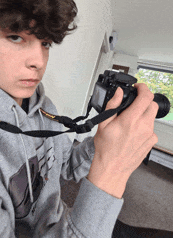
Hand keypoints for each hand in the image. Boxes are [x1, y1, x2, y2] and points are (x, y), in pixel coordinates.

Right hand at [87, 83, 158, 197]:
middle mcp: (143, 126)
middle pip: (152, 104)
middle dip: (144, 100)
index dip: (143, 88)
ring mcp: (149, 135)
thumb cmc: (106, 149)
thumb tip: (119, 93)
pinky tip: (134, 131)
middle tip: (134, 102)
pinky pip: (152, 128)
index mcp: (130, 120)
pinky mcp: (151, 142)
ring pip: (152, 116)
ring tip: (131, 120)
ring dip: (144, 113)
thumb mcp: (103, 124)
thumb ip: (113, 105)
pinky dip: (145, 125)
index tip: (138, 87)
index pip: (146, 97)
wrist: (112, 168)